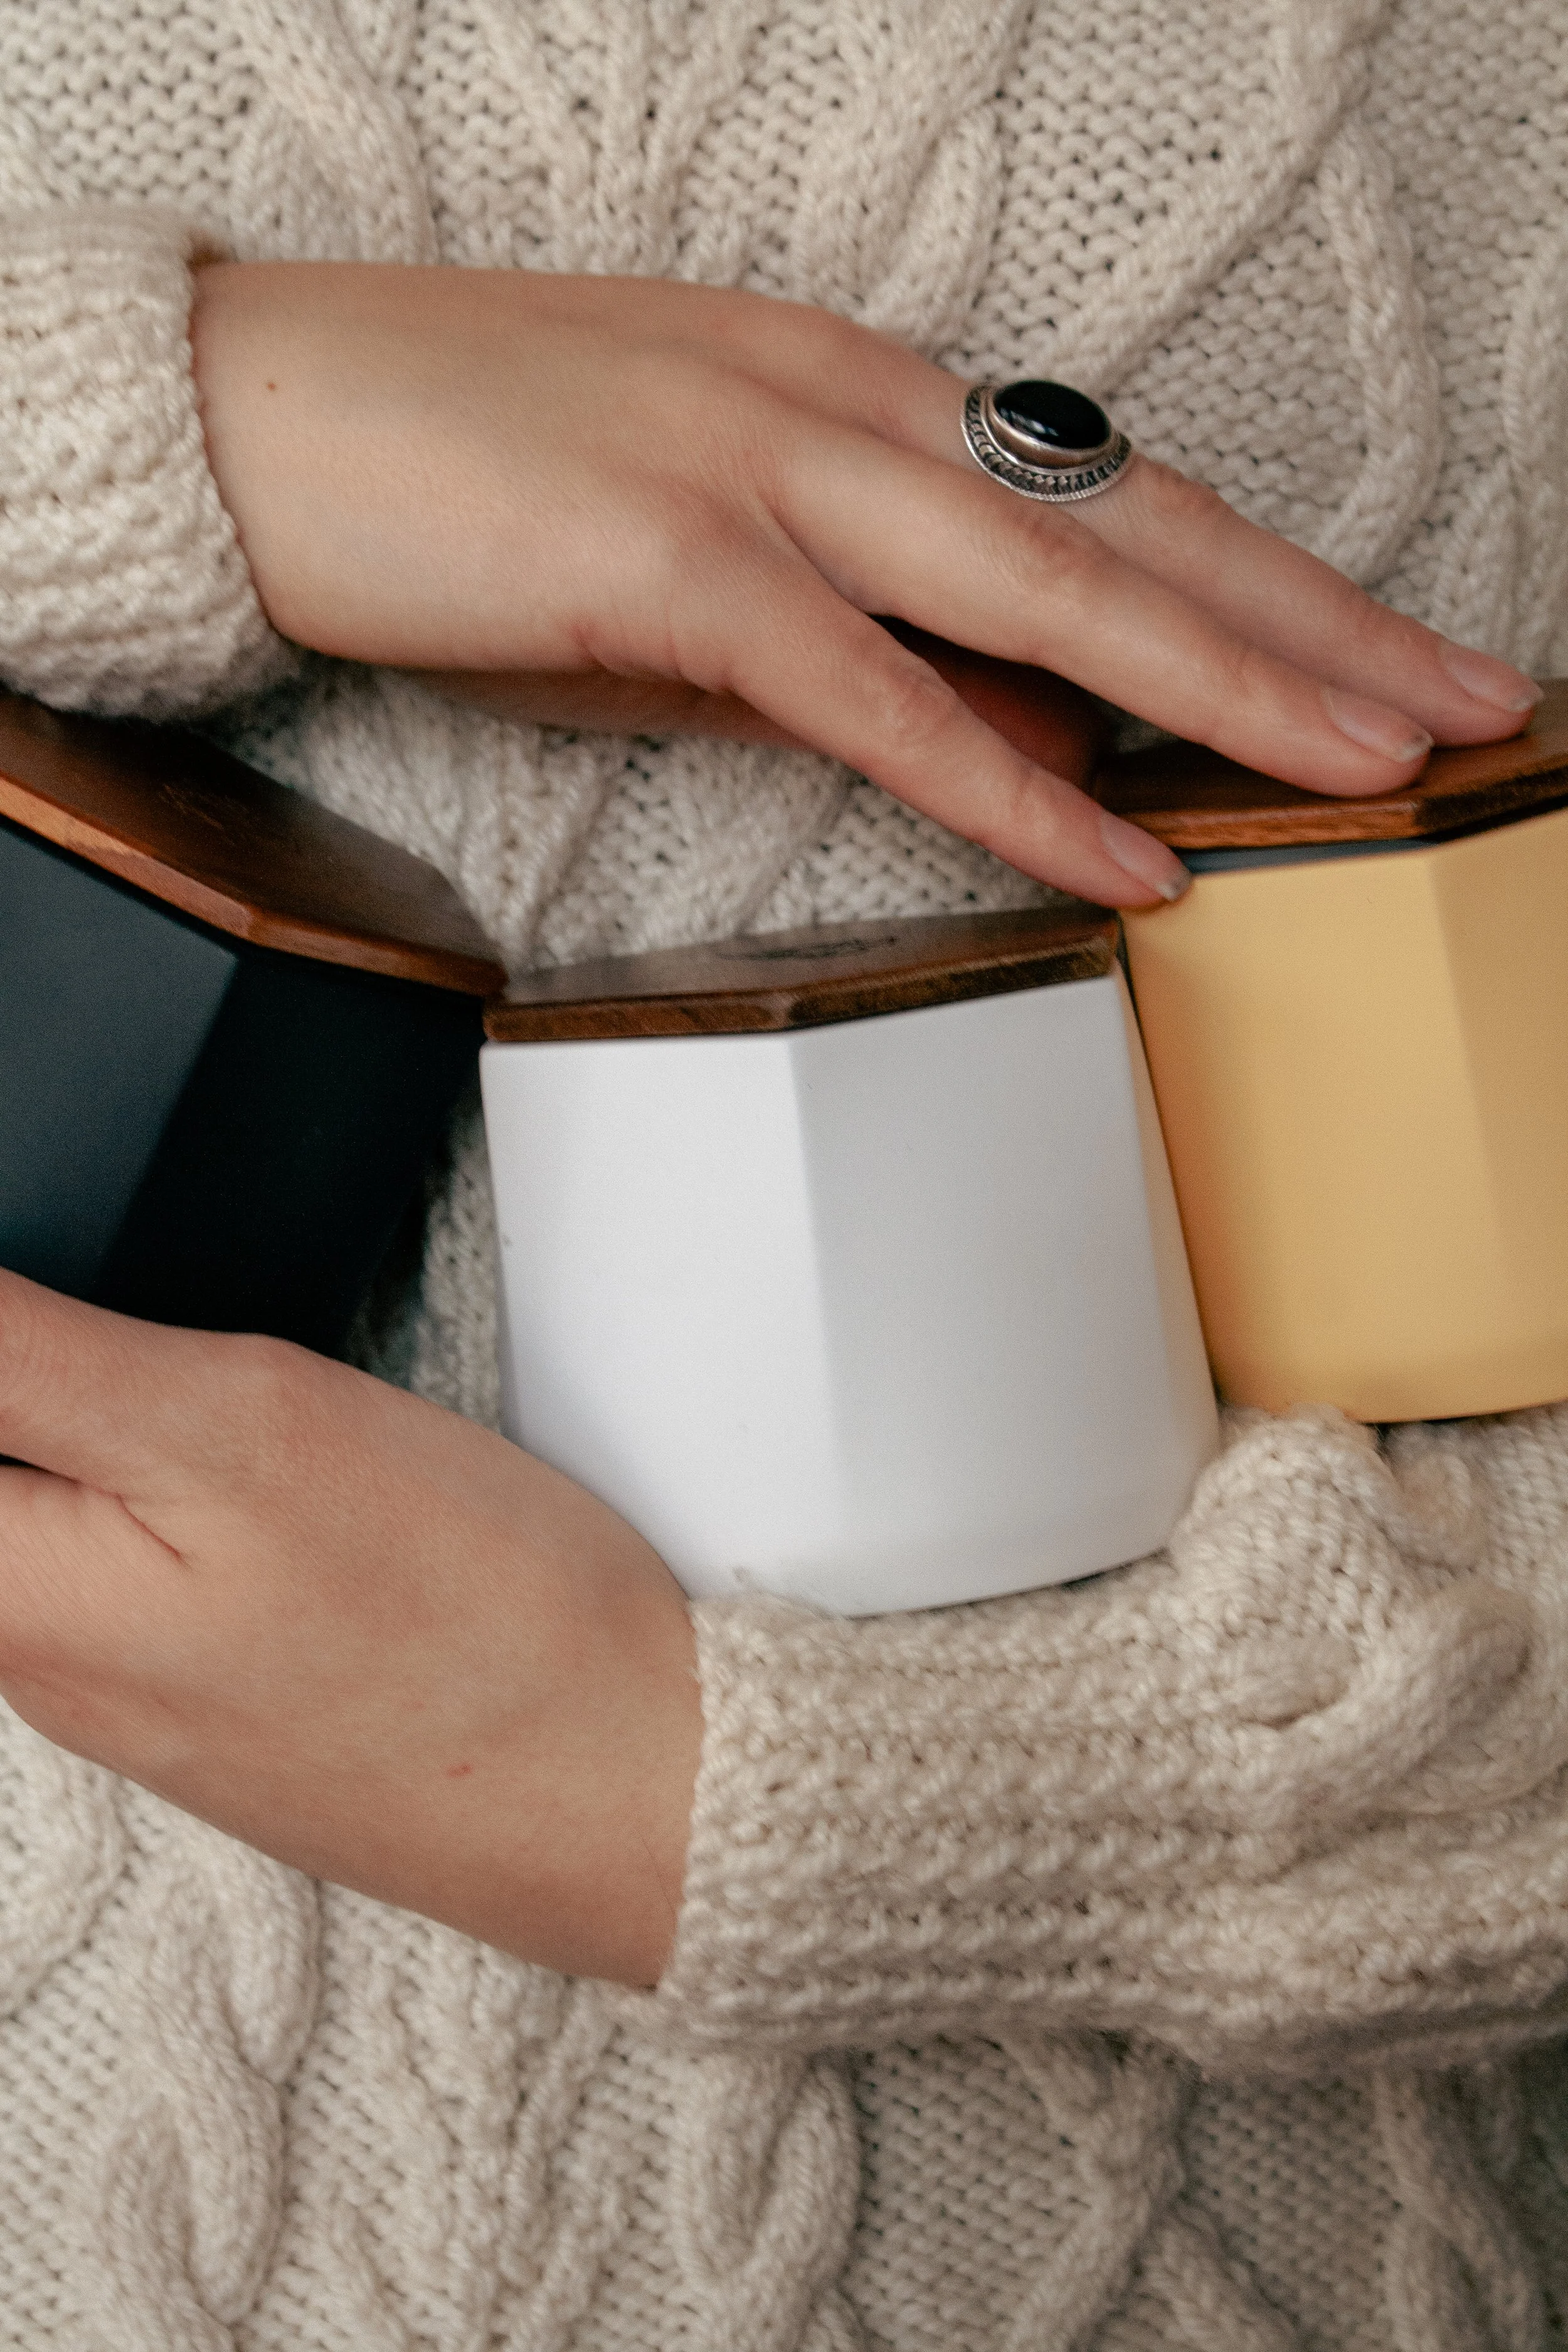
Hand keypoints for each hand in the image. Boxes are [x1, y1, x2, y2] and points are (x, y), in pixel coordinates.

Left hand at [0, 1271, 700, 1985]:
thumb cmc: (469, 1625)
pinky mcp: (231, 1699)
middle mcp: (51, 1670)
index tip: (114, 1353)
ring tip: (246, 1409)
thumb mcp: (234, 1429)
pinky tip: (293, 1488)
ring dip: (129, 1434)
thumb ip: (29, 1360)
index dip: (23, 1357)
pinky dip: (199, 1496)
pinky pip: (157, 1569)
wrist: (638, 1789)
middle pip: (3, 1476)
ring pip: (69, 1518)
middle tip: (184, 1365)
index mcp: (14, 1606)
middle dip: (68, 1391)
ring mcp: (143, 1694)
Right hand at [188, 264, 1540, 909]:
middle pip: (1132, 523)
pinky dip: (1017, 785)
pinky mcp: (672, 572)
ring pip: (1052, 588)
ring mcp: (762, 476)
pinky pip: (881, 700)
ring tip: (1376, 765)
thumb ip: (868, 639)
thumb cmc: (470, 478)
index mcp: (856, 385)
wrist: (254, 414)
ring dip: (1230, 687)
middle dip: (1320, 623)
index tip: (1384, 646)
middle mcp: (841, 407)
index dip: (1267, 571)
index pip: (1108, 485)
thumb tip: (1015, 734)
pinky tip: (1131, 859)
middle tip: (1468, 699)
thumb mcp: (702, 556)